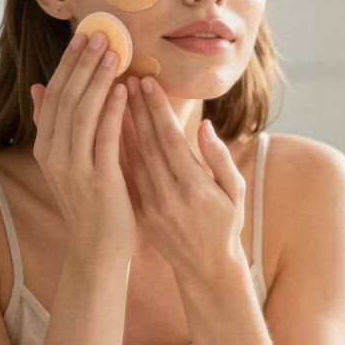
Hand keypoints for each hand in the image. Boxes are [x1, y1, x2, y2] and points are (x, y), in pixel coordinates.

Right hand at [29, 30, 133, 257]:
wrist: (98, 249)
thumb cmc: (90, 203)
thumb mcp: (66, 162)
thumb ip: (54, 125)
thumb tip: (37, 87)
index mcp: (46, 148)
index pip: (55, 95)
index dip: (69, 64)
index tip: (84, 36)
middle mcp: (54, 155)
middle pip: (67, 98)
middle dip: (83, 64)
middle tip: (101, 35)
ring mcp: (73, 168)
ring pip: (83, 113)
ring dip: (98, 80)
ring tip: (113, 53)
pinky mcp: (97, 180)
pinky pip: (104, 138)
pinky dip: (112, 111)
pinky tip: (122, 90)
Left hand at [120, 76, 247, 282]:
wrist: (207, 268)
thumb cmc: (227, 224)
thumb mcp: (235, 191)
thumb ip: (219, 158)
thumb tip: (202, 126)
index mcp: (195, 186)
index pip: (170, 139)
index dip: (156, 108)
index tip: (147, 81)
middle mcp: (169, 194)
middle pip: (146, 143)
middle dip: (135, 107)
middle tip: (125, 76)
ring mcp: (152, 205)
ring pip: (131, 157)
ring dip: (121, 124)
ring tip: (113, 95)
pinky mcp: (141, 212)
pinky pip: (127, 175)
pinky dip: (117, 150)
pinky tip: (109, 129)